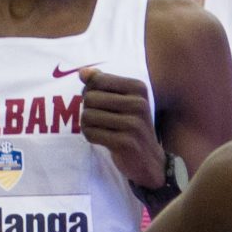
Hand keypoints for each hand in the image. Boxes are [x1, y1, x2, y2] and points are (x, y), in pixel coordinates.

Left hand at [79, 67, 163, 193]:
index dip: (89, 91)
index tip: (98, 102)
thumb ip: (103, 83)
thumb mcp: (123, 99)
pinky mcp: (124, 142)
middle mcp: (138, 103)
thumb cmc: (132, 125)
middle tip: (99, 119)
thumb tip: (82, 72)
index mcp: (138, 88)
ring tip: (100, 129)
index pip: (97, 80)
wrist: (150, 159)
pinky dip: (90, 136)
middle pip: (90, 98)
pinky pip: (91, 134)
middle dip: (87, 109)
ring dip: (87, 124)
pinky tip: (101, 139)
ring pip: (87, 116)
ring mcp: (132, 124)